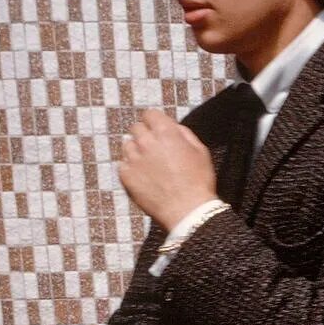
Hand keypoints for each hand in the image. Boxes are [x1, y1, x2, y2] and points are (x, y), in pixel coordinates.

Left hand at [119, 109, 216, 230]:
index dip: (154, 121)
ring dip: (136, 150)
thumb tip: (173, 128)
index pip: (150, 114)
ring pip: (127, 145)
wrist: (187, 210)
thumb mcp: (200, 151)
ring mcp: (134, 159)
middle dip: (145, 134)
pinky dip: (131, 167)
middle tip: (153, 147)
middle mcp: (147, 142)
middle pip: (136, 128)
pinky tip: (143, 176)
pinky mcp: (126, 175)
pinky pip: (123, 164)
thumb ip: (184, 134)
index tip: (157, 128)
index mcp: (166, 133)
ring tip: (147, 163)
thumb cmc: (198, 182)